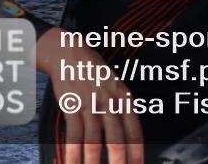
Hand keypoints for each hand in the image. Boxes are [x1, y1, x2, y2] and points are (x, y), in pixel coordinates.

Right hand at [37, 27, 143, 163]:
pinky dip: (72, 152)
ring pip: (94, 140)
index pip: (134, 129)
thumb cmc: (94, 72)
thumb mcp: (116, 85)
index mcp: (124, 97)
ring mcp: (91, 104)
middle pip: (116, 137)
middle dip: (119, 160)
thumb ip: (121, 106)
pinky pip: (73, 134)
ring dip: (93, 161)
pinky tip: (71, 163)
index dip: (137, 150)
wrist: (70, 54)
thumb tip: (128, 130)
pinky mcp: (72, 106)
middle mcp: (110, 102)